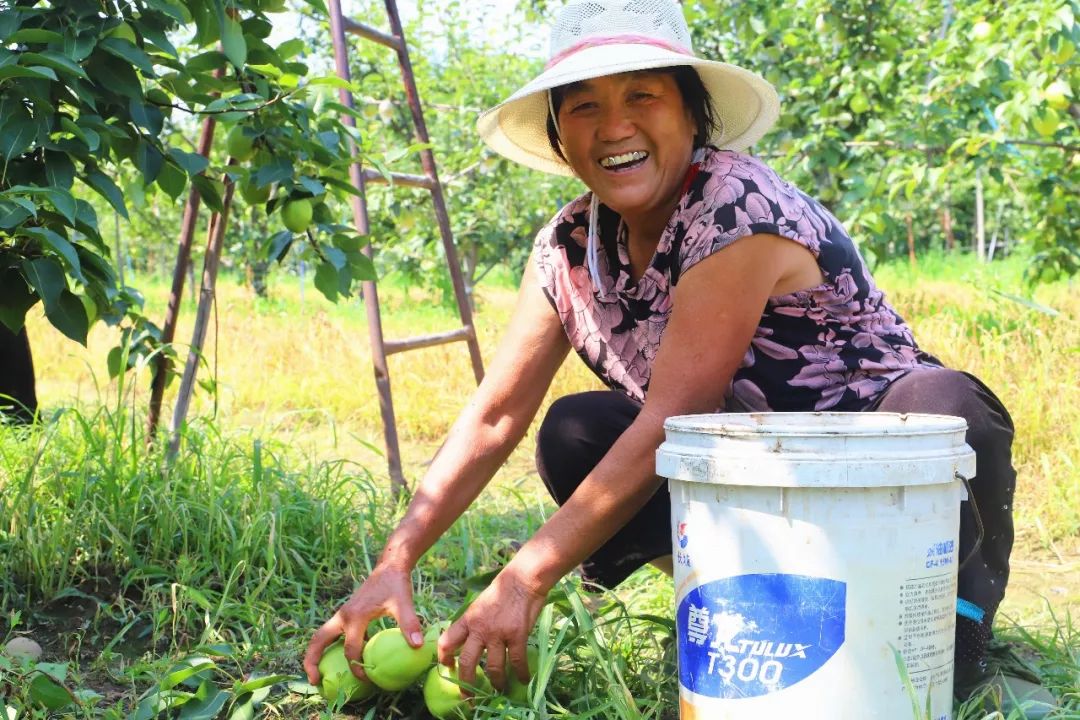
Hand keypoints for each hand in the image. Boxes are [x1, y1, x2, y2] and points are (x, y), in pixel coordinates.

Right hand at [303, 564, 423, 684]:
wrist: (390, 567)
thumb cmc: (395, 585)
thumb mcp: (404, 603)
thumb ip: (409, 623)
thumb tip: (418, 645)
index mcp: (355, 617)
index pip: (351, 650)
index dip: (357, 668)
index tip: (367, 679)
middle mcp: (343, 616)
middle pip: (318, 641)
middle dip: (312, 661)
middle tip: (315, 681)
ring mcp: (342, 615)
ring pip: (321, 636)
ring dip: (316, 654)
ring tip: (318, 674)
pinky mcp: (346, 614)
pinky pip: (333, 634)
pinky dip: (331, 647)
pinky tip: (344, 659)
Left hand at [437, 568, 547, 693]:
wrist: (523, 579)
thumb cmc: (502, 590)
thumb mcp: (480, 604)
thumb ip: (474, 623)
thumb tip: (470, 641)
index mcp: (468, 619)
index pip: (447, 642)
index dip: (444, 658)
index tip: (448, 668)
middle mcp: (479, 628)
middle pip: (467, 662)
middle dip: (466, 683)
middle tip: (468, 696)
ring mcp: (498, 633)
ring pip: (492, 667)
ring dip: (496, 682)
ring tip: (499, 689)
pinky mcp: (517, 635)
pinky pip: (517, 661)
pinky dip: (520, 674)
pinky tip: (523, 679)